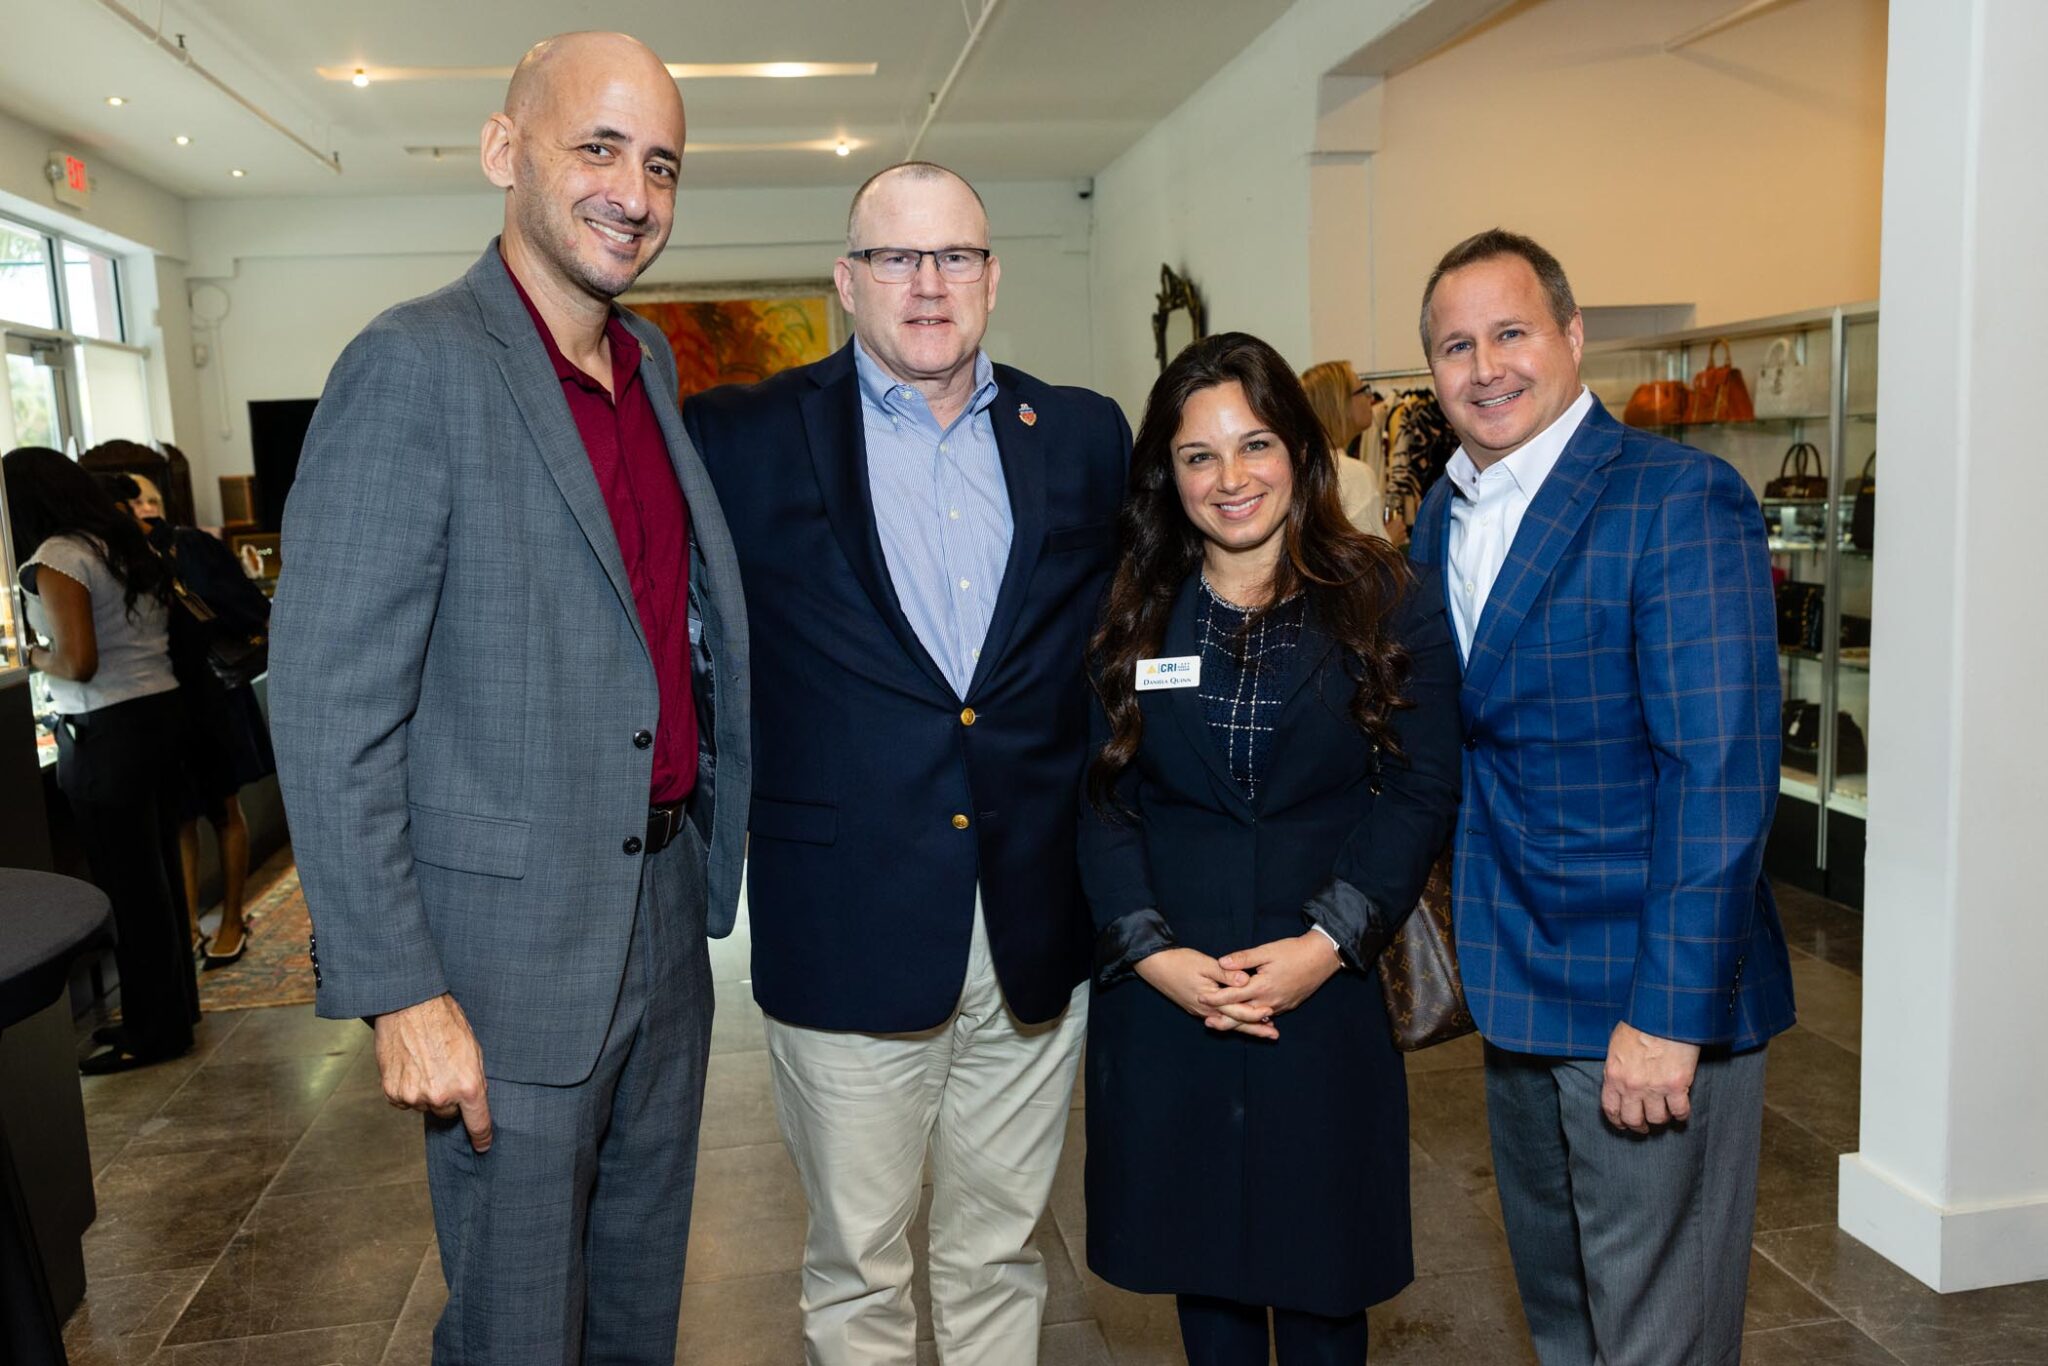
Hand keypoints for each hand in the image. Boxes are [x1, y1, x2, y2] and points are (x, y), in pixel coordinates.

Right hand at [374, 993, 492, 1151]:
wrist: (409, 1006)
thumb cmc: (444, 1021)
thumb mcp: (473, 1049)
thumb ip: (475, 1079)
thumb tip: (475, 1100)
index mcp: (467, 1085)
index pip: (478, 1123)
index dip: (481, 1137)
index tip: (483, 1145)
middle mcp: (441, 1096)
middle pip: (448, 1113)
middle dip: (449, 1098)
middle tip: (443, 1071)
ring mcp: (414, 1096)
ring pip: (425, 1106)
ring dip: (426, 1092)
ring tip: (425, 1062)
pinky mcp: (392, 1092)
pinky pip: (404, 1100)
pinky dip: (407, 1088)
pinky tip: (409, 1066)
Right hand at [1134, 948, 1276, 1039]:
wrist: (1154, 965)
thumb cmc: (1179, 962)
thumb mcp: (1204, 964)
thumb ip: (1226, 974)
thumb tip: (1246, 981)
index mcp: (1209, 1000)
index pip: (1237, 1012)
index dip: (1255, 1014)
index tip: (1272, 1015)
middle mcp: (1206, 1011)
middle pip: (1234, 1023)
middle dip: (1255, 1029)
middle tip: (1274, 1035)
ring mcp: (1200, 1011)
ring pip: (1227, 1022)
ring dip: (1245, 1027)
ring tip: (1263, 1031)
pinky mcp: (1196, 1007)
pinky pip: (1219, 1018)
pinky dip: (1232, 1021)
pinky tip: (1239, 1020)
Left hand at [1204, 933, 1342, 1021]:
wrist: (1322, 957)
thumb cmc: (1294, 951)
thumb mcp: (1267, 951)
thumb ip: (1243, 958)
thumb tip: (1221, 962)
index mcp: (1262, 986)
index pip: (1233, 996)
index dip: (1215, 998)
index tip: (1201, 998)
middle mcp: (1270, 1001)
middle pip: (1242, 1015)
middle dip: (1224, 1020)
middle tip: (1206, 1022)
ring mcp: (1280, 1006)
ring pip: (1255, 1018)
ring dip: (1239, 1021)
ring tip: (1224, 1022)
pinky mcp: (1287, 1006)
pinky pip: (1267, 1016)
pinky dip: (1255, 1019)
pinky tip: (1248, 1019)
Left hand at [1601, 1021, 1700, 1133]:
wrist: (1662, 1014)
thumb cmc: (1640, 1023)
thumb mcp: (1617, 1046)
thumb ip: (1618, 1068)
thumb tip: (1620, 1080)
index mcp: (1614, 1075)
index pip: (1611, 1108)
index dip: (1618, 1121)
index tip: (1623, 1124)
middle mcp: (1631, 1086)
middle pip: (1633, 1119)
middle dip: (1639, 1127)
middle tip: (1645, 1127)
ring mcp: (1654, 1088)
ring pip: (1657, 1118)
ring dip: (1661, 1119)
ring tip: (1665, 1115)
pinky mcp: (1676, 1086)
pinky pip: (1679, 1111)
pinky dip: (1681, 1115)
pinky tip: (1681, 1111)